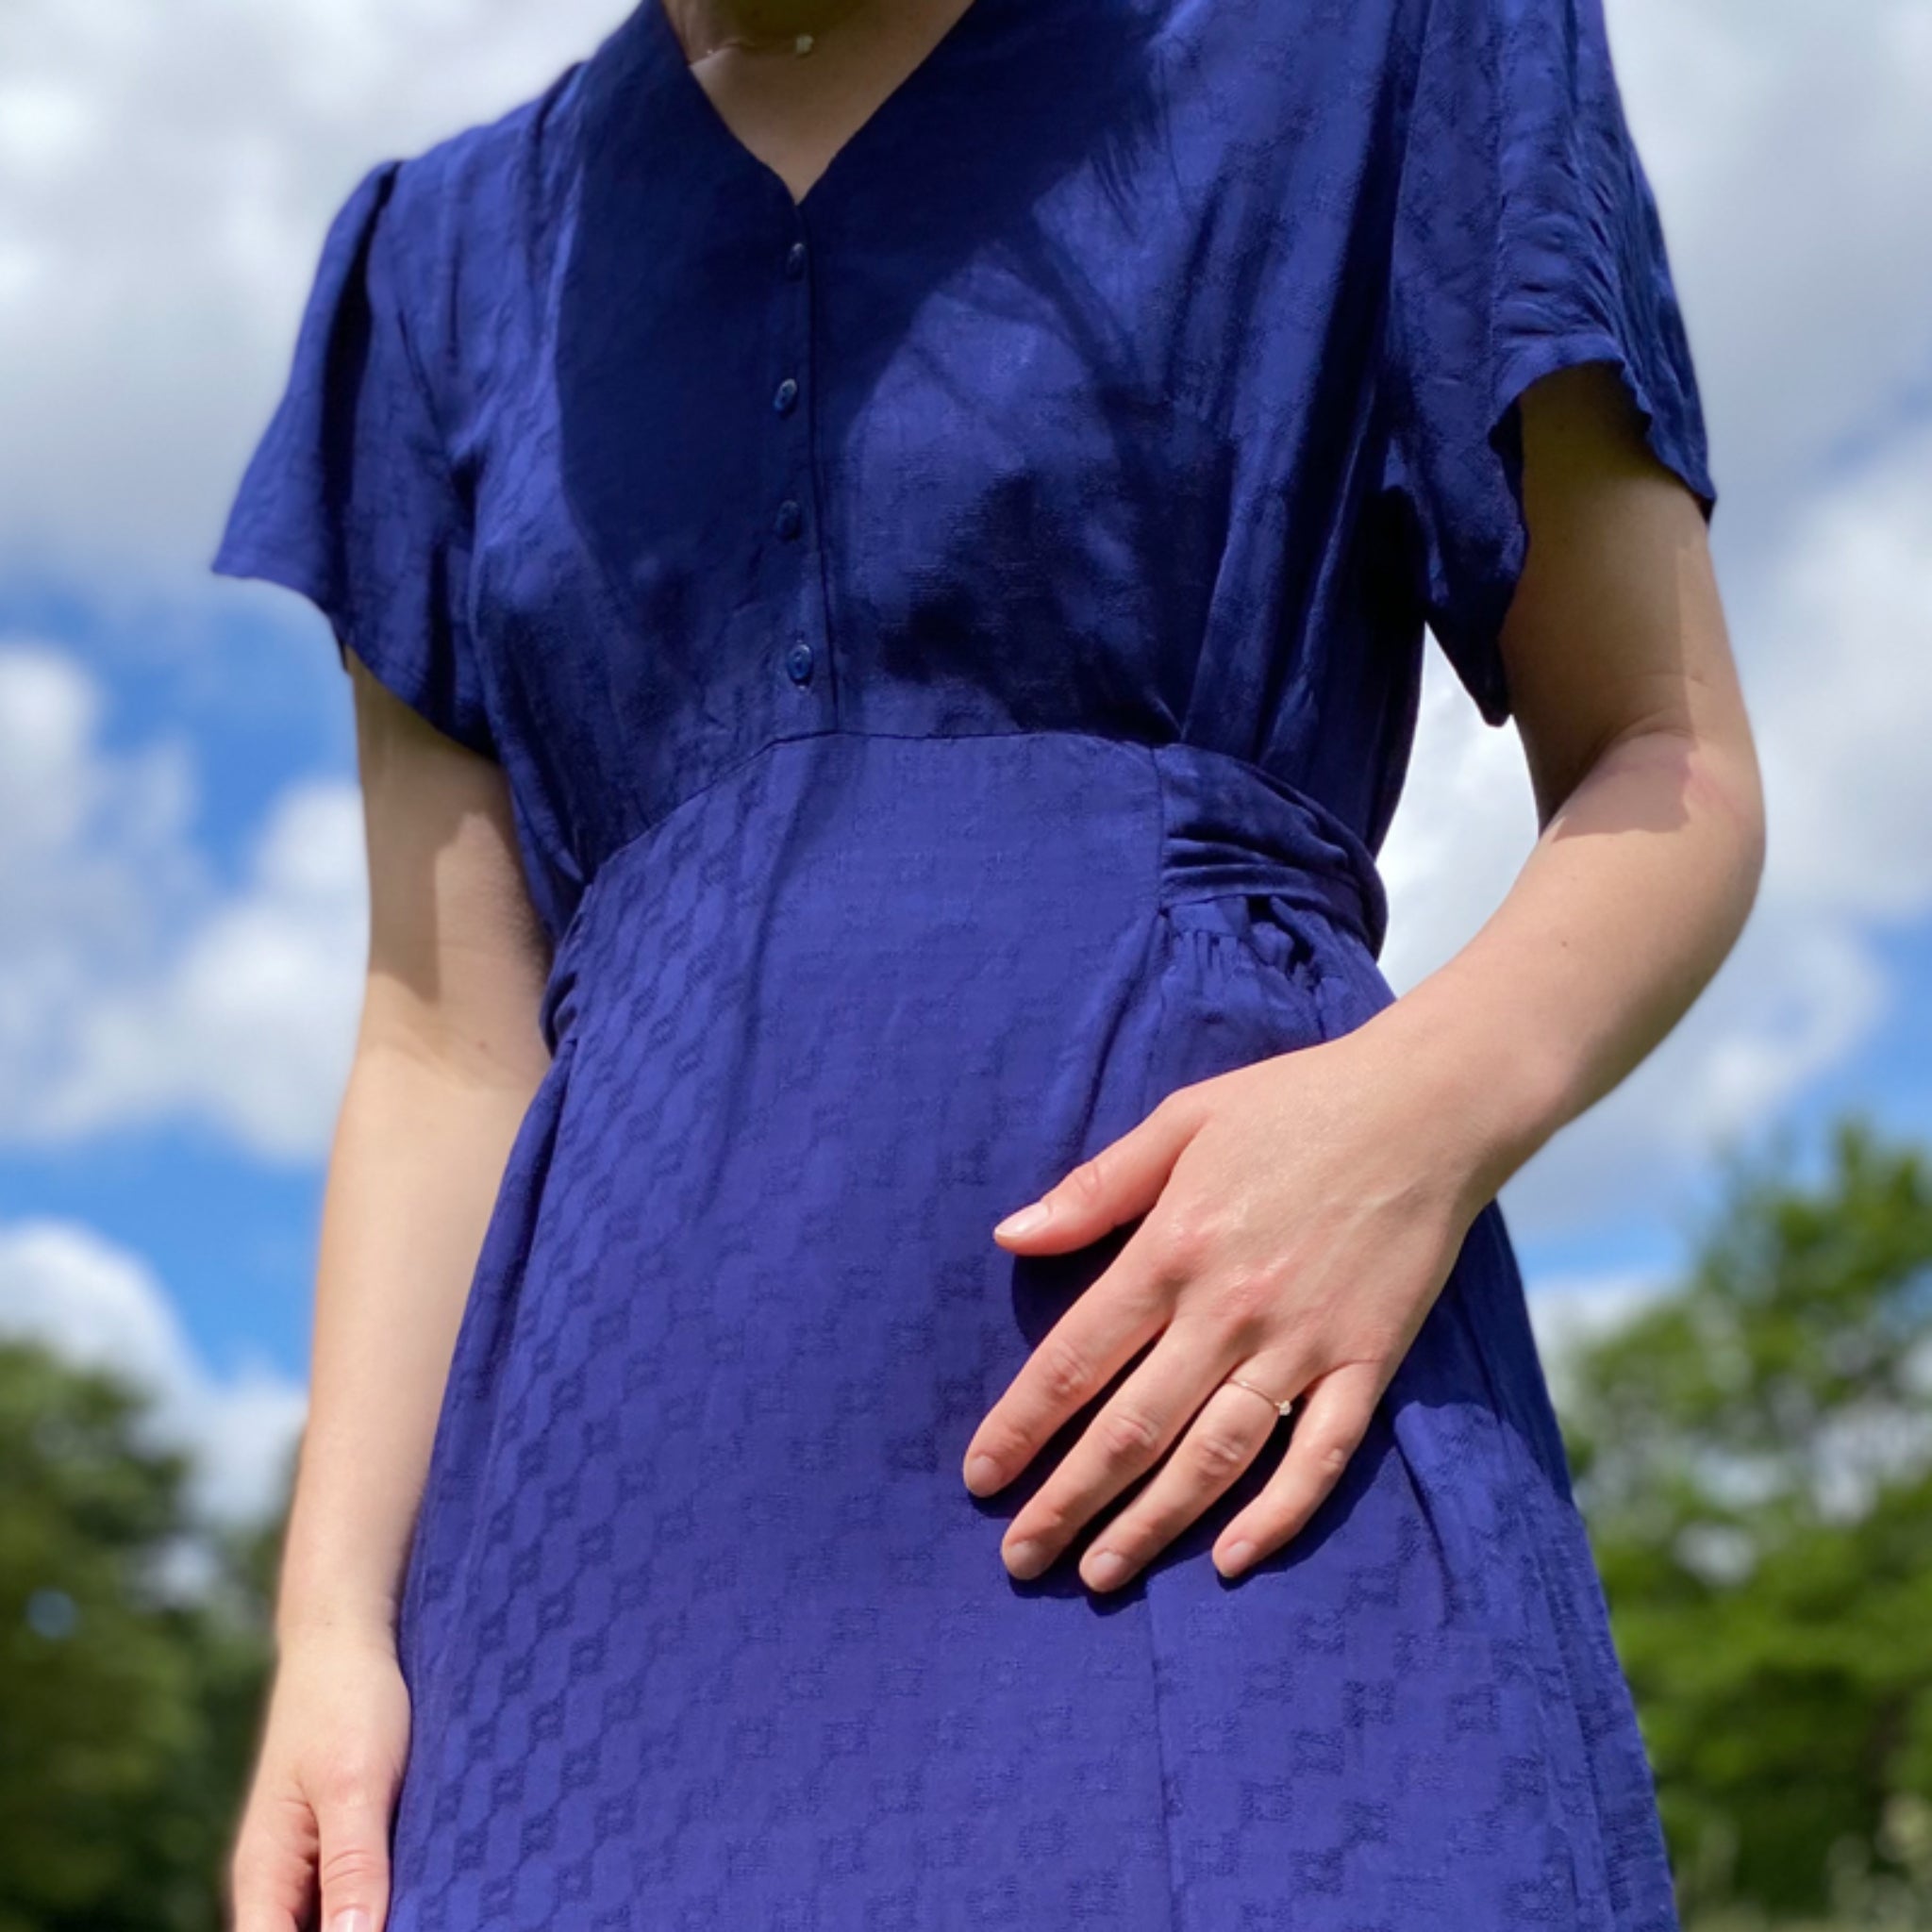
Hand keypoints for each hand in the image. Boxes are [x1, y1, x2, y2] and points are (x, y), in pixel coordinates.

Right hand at [225, 1623, 410, 1931]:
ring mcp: (306, 1866)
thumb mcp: (356, 1784)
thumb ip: (352, 1867)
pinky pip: (349, 1901)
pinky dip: (383, 1906)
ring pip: (330, 1926)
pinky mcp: (338, 1846)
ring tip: (432, 1906)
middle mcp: (276, 1884)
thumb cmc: (347, 1702)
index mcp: (264, 1877)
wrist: (346, 1638)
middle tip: (429, 1917)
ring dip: (374, 1922)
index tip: (385, 1930)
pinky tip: (425, 1898)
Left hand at [961, 1015, 1488, 1589]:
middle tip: (1021, 1557)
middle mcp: (1230, 1310)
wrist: (1428, 1106)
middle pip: (1132, 1427)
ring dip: (1150, 1524)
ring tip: (1098, 1576)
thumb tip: (1010, 1237)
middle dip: (1067, 1500)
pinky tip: (1229, 1561)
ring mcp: (1303, 1344)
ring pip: (1214, 1457)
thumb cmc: (1292, 1106)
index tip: (980, 1478)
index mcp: (1172, 1249)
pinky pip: (1320, 1456)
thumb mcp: (1180, 1121)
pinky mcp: (1368, 1362)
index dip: (1021, 1426)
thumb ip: (1096, 1188)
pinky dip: (1277, 1516)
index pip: (1075, 1360)